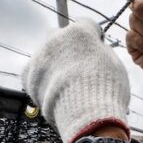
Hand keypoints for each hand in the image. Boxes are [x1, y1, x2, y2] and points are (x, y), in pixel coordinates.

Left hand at [22, 18, 130, 142]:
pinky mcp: (28, 76)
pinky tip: (56, 91)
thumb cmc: (107, 91)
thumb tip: (96, 49)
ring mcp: (39, 57)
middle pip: (62, 36)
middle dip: (69, 47)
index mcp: (79, 31)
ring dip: (55, 63)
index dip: (94, 37)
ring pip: (47, 54)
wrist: (88, 118)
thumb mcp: (115, 64)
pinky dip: (44, 79)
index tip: (97, 48)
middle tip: (78, 66)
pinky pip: (36, 72)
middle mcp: (55, 38)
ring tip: (67, 84)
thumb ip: (102, 51)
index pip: (86, 24)